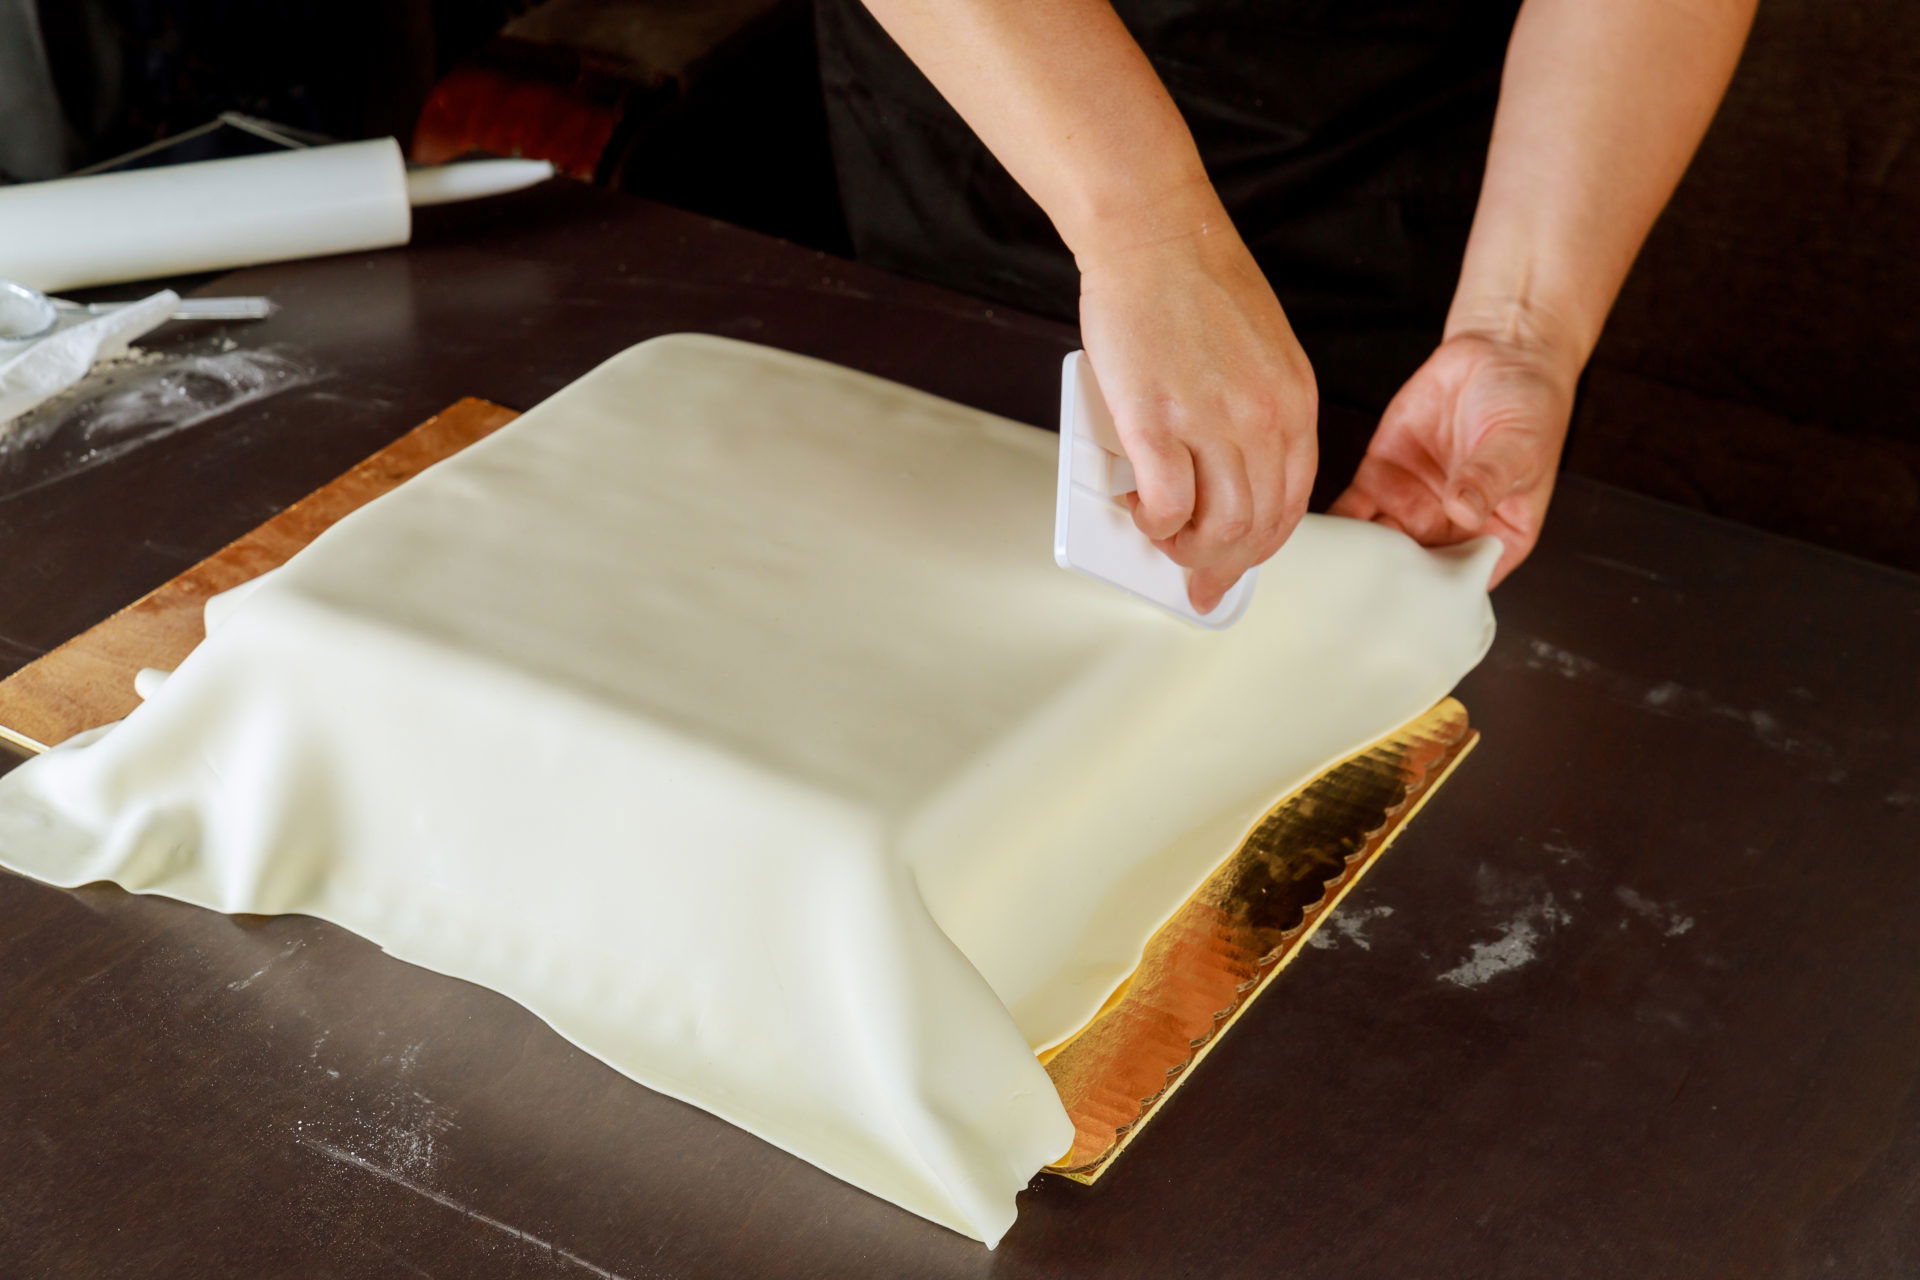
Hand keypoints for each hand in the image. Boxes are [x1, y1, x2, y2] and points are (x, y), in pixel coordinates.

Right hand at [1075, 193, 1317, 613]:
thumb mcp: (1258, 354)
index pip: (1290, 505)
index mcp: (1296, 404)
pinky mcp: (1159, 420)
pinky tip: (1136, 505)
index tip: (1230, 569)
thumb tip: (1218, 479)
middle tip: (1185, 567)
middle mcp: (1266, 419)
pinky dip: (1152, 521)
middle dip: (1219, 565)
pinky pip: (1168, 505)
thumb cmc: (1194, 285)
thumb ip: (1253, 415)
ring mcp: (1214, 422)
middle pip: (1256, 529)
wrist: (1154, 234)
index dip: (1258, 549)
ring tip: (1157, 530)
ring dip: (1183, 547)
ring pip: (1217, 529)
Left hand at [1329, 329, 1575, 586]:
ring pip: (1374, 547)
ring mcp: (1410, 505)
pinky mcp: (1380, 476)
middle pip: (1411, 574)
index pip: (1465, 581)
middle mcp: (1448, 529)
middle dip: (1381, 591)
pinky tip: (1309, 544)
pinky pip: (1350, 509)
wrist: (1497, 355)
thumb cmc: (1527, 407)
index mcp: (1494, 535)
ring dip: (1349, 565)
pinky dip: (1330, 527)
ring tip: (1322, 586)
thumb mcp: (1518, 446)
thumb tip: (1464, 509)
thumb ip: (1488, 479)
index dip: (1438, 601)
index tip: (1406, 614)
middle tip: (1348, 609)